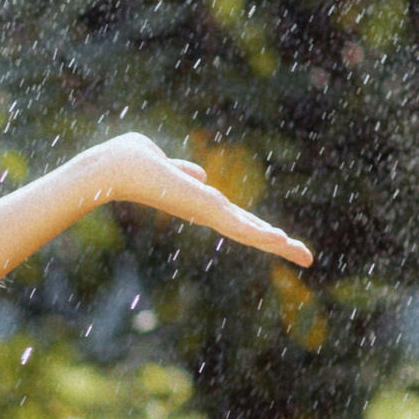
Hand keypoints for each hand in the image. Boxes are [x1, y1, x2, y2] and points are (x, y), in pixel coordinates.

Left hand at [86, 132, 313, 268]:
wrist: (113, 168)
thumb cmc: (130, 161)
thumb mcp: (165, 164)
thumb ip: (183, 171)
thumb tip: (198, 174)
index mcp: (198, 202)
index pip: (236, 218)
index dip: (257, 226)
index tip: (278, 238)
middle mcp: (204, 211)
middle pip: (248, 230)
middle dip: (277, 242)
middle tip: (305, 257)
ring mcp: (205, 212)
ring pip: (248, 231)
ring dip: (277, 243)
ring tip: (303, 254)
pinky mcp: (202, 208)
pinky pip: (236, 224)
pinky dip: (259, 233)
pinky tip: (280, 241)